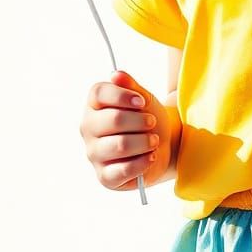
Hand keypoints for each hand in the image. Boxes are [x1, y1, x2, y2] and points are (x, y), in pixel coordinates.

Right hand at [80, 70, 175, 189]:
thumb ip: (130, 86)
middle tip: (152, 122)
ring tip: (154, 140)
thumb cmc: (148, 117)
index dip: (123, 95)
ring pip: (120, 145)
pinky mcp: (105, 177)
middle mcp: (88, 129)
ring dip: (144, 141)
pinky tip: (151, 156)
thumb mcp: (143, 98)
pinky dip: (142, 162)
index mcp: (94, 105)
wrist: (163, 144)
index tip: (142, 102)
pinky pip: (122, 170)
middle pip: (113, 119)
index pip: (99, 93)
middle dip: (140, 120)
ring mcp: (94, 154)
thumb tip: (116, 75)